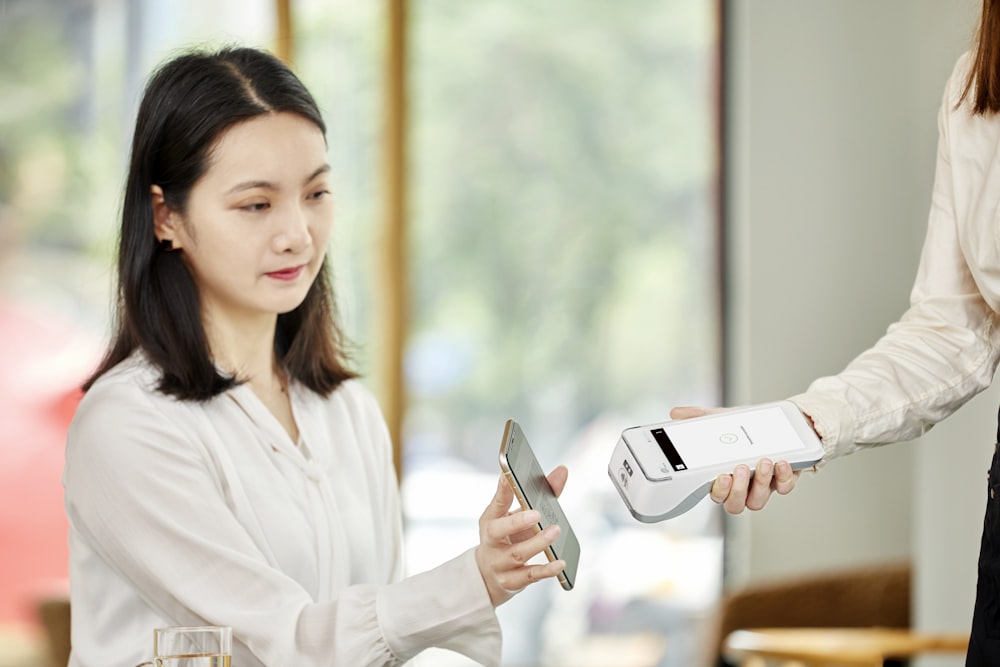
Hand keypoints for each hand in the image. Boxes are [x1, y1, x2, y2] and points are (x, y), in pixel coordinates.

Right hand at [475, 466, 568, 606]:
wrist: (488, 575)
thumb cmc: (507, 538)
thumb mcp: (515, 516)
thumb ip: (539, 494)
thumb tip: (562, 471)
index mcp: (491, 520)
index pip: (495, 503)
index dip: (502, 490)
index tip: (508, 476)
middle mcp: (492, 541)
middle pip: (499, 531)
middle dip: (517, 522)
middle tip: (537, 514)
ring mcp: (500, 563)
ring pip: (517, 554)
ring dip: (537, 543)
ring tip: (555, 531)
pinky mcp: (512, 581)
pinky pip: (530, 576)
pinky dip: (546, 570)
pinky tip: (560, 563)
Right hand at [669, 405, 800, 513]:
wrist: (777, 423)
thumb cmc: (744, 429)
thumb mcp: (721, 420)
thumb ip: (699, 418)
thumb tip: (676, 414)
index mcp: (723, 477)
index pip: (717, 494)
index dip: (719, 490)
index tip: (722, 475)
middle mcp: (741, 487)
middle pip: (735, 504)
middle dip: (738, 490)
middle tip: (741, 468)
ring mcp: (762, 486)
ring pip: (757, 499)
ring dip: (761, 482)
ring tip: (764, 461)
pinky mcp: (783, 481)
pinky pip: (784, 488)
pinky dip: (784, 477)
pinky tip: (782, 462)